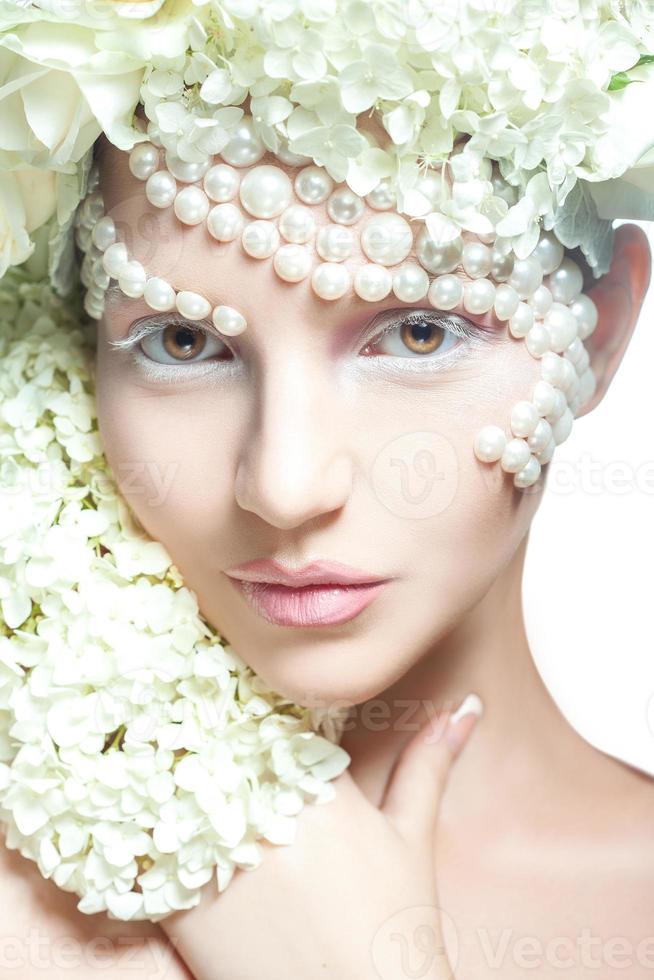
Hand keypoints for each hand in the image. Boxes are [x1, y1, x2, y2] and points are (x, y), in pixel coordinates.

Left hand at [159, 695, 481, 979]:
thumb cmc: (392, 926)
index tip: (233, 696)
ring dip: (170, 779)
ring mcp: (218, 856)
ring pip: (174, 788)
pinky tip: (157, 838)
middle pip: (215, 745)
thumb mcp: (411, 836)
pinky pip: (145, 852)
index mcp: (318, 781)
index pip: (264, 714)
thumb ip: (431, 762)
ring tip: (165, 779)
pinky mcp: (183, 905)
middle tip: (186, 728)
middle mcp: (263, 809)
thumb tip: (467, 707)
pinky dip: (146, 839)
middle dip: (206, 740)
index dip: (247, 707)